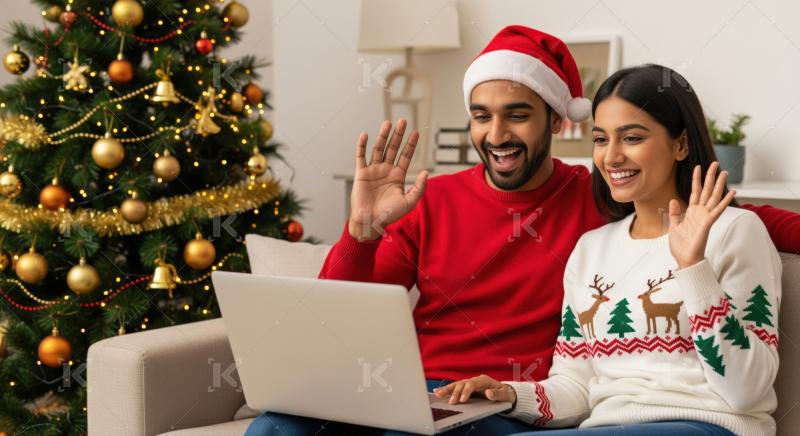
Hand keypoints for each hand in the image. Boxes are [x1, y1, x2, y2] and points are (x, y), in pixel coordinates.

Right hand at [348, 119, 428, 239]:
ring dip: (383, 136)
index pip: (406, 156)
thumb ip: (419, 188)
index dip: (411, 144)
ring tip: (388, 123)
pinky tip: (365, 135)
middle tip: (403, 121)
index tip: (415, 132)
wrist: (370, 222)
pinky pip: (361, 156)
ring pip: (379, 149)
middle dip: (398, 135)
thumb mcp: (409, 202)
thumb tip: (426, 172)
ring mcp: (373, 170)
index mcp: (398, 176)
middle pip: (393, 148)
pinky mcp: (361, 173)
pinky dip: (362, 145)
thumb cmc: (389, 215)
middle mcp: (386, 170)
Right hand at [432, 374, 516, 404]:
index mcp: (483, 380)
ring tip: (438, 394)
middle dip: (454, 392)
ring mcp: (470, 383)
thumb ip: (497, 394)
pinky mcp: (467, 388)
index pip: (472, 384)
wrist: (506, 393)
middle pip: (462, 384)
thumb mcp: (505, 395)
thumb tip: (488, 393)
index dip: (466, 391)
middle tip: (450, 402)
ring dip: (447, 389)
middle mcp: (475, 380)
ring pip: (457, 385)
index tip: (462, 400)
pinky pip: (456, 388)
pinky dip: (447, 389)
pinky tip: (438, 391)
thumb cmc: (505, 394)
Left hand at [668, 162, 735, 268]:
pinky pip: (718, 209)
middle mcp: (700, 212)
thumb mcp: (674, 226)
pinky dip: (725, 200)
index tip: (698, 167)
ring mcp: (705, 216)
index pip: (695, 192)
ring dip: (719, 184)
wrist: (684, 259)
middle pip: (707, 190)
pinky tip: (733, 191)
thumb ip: (675, 213)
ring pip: (714, 196)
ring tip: (724, 171)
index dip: (696, 179)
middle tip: (715, 163)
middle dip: (710, 176)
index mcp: (691, 212)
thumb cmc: (681, 246)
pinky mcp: (708, 222)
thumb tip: (674, 200)